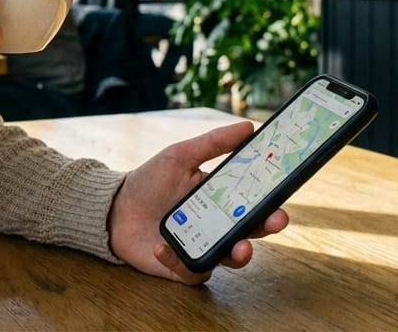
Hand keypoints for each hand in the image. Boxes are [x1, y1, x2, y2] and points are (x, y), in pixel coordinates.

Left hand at [107, 122, 288, 283]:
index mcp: (222, 200)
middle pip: (251, 232)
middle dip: (265, 229)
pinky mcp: (183, 267)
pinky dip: (179, 261)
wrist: (114, 208)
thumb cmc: (150, 181)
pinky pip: (192, 270)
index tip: (282, 202)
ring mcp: (202, 248)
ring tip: (238, 247)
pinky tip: (162, 247)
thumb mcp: (180, 156)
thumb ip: (213, 144)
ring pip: (230, 259)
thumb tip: (248, 127)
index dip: (272, 205)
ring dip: (238, 255)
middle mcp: (217, 226)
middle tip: (273, 222)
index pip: (255, 205)